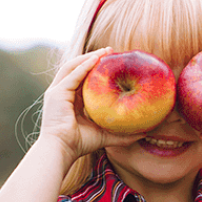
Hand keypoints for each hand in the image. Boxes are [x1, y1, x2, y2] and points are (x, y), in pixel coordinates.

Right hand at [37, 47, 140, 167]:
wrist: (62, 149)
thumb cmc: (80, 144)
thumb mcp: (106, 135)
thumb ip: (123, 134)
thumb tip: (145, 132)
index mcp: (71, 100)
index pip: (83, 79)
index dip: (97, 69)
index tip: (113, 63)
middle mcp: (63, 93)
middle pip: (78, 69)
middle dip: (94, 58)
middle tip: (111, 52)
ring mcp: (57, 92)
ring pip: (73, 67)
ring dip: (89, 57)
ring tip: (105, 51)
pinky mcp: (56, 93)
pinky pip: (72, 75)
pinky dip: (83, 66)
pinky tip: (96, 59)